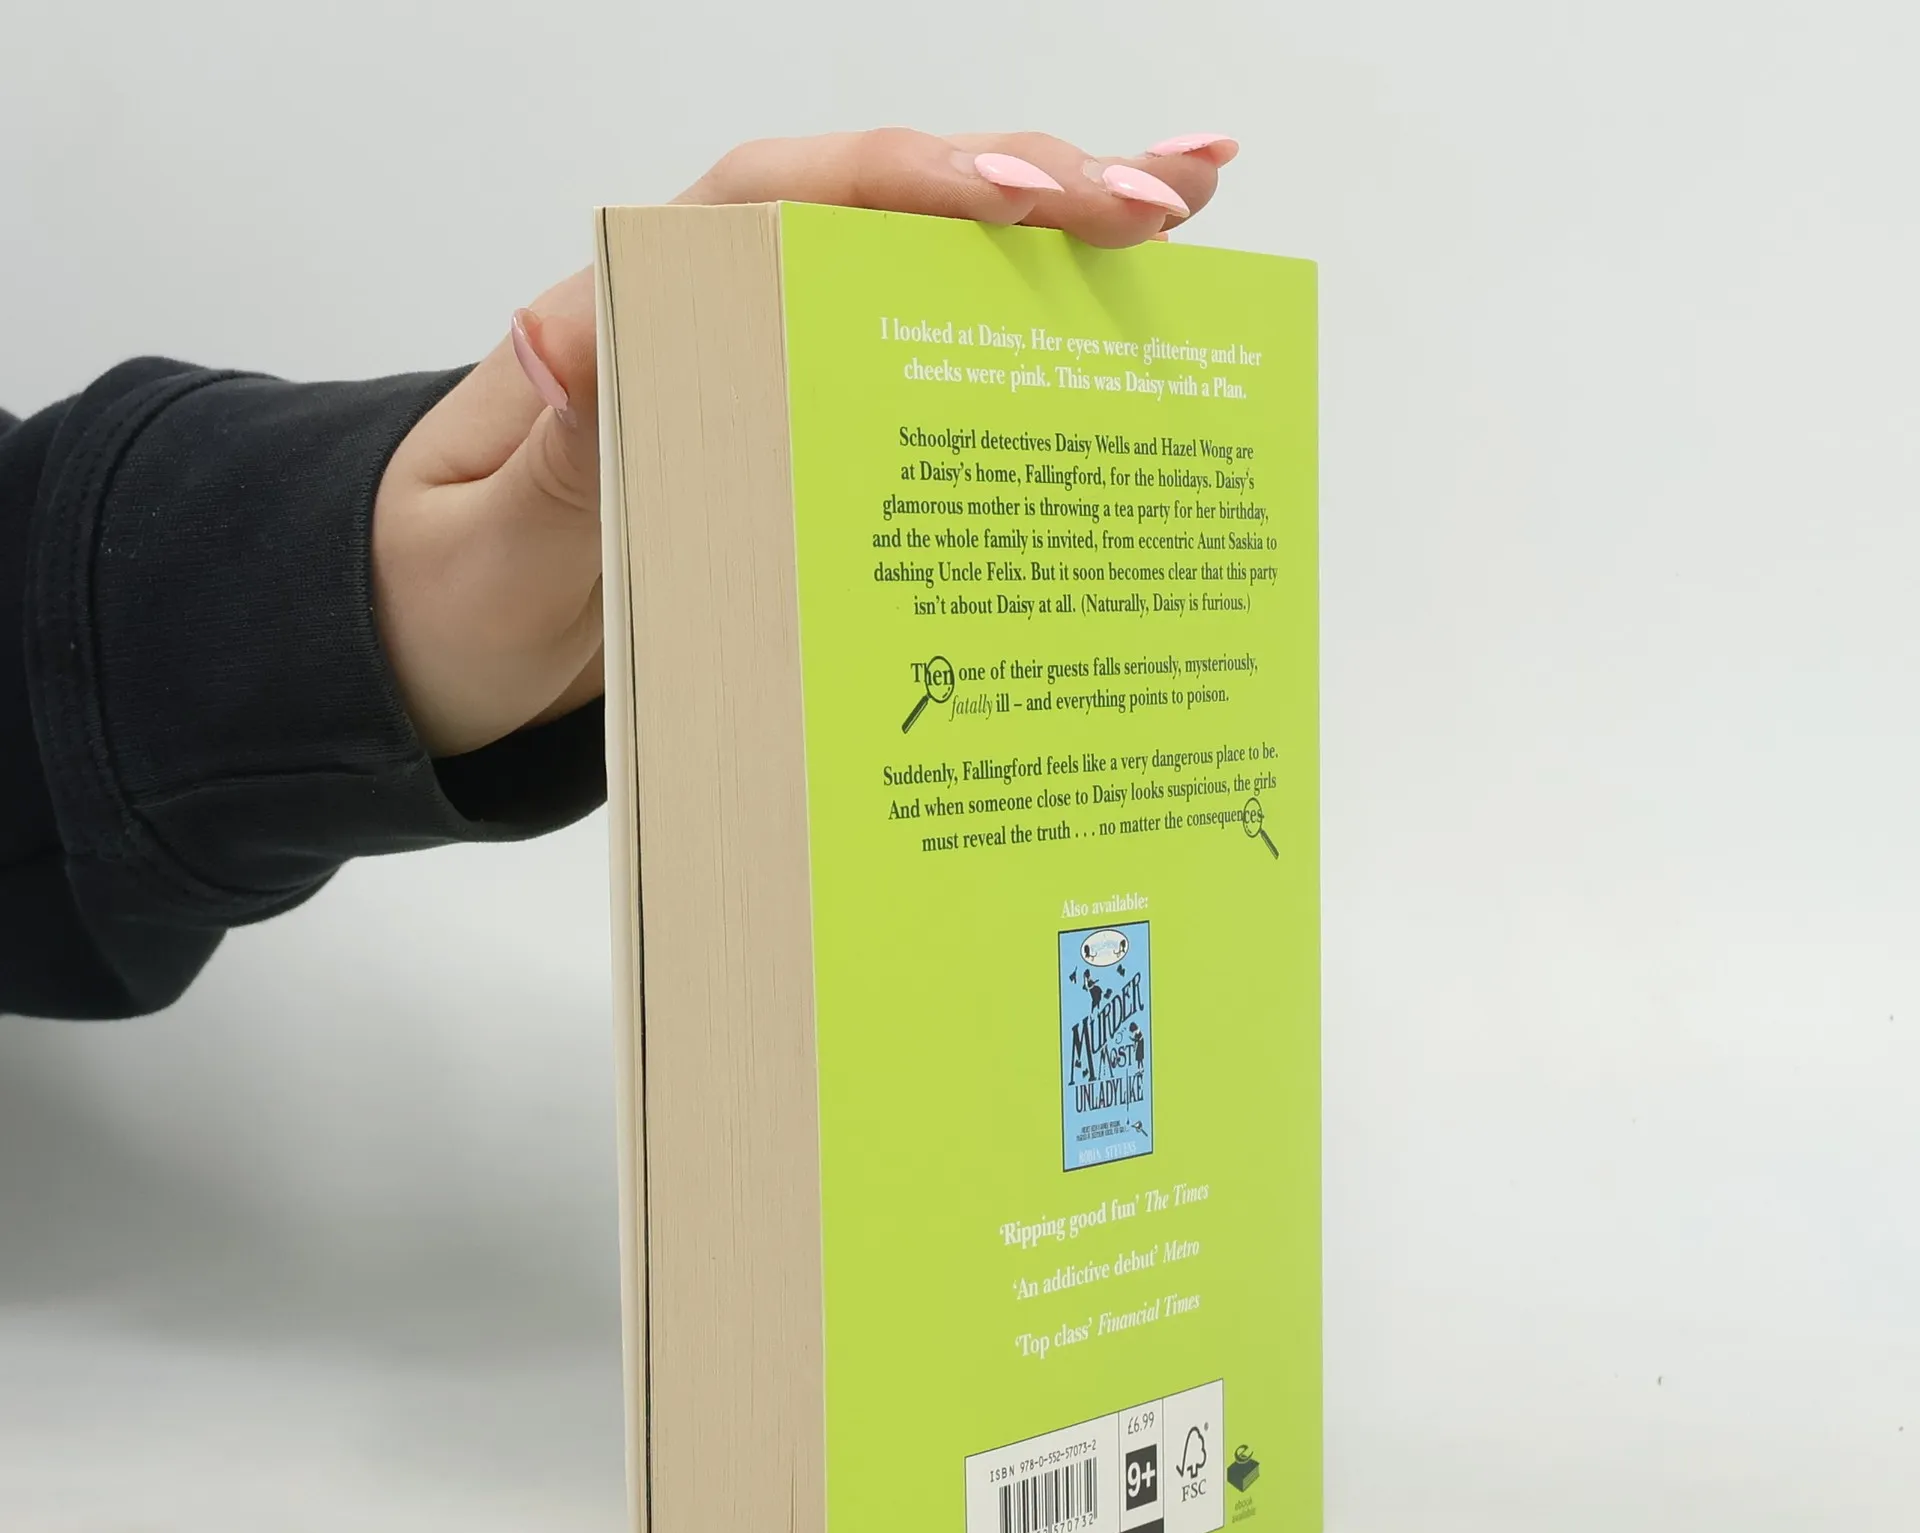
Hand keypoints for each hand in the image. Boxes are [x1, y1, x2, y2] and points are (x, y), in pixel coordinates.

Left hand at [371, 129, 1238, 758]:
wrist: (434, 643)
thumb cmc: (447, 587)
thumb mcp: (488, 538)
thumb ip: (549, 449)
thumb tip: (575, 332)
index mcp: (636, 304)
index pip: (789, 201)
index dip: (917, 187)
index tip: (1029, 198)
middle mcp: (715, 309)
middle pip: (888, 212)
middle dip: (1038, 190)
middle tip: (1172, 198)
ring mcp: (767, 364)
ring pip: (922, 274)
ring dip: (1057, 243)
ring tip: (1189, 216)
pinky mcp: (798, 428)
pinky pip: (915, 364)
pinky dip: (1016, 344)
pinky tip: (1112, 335)